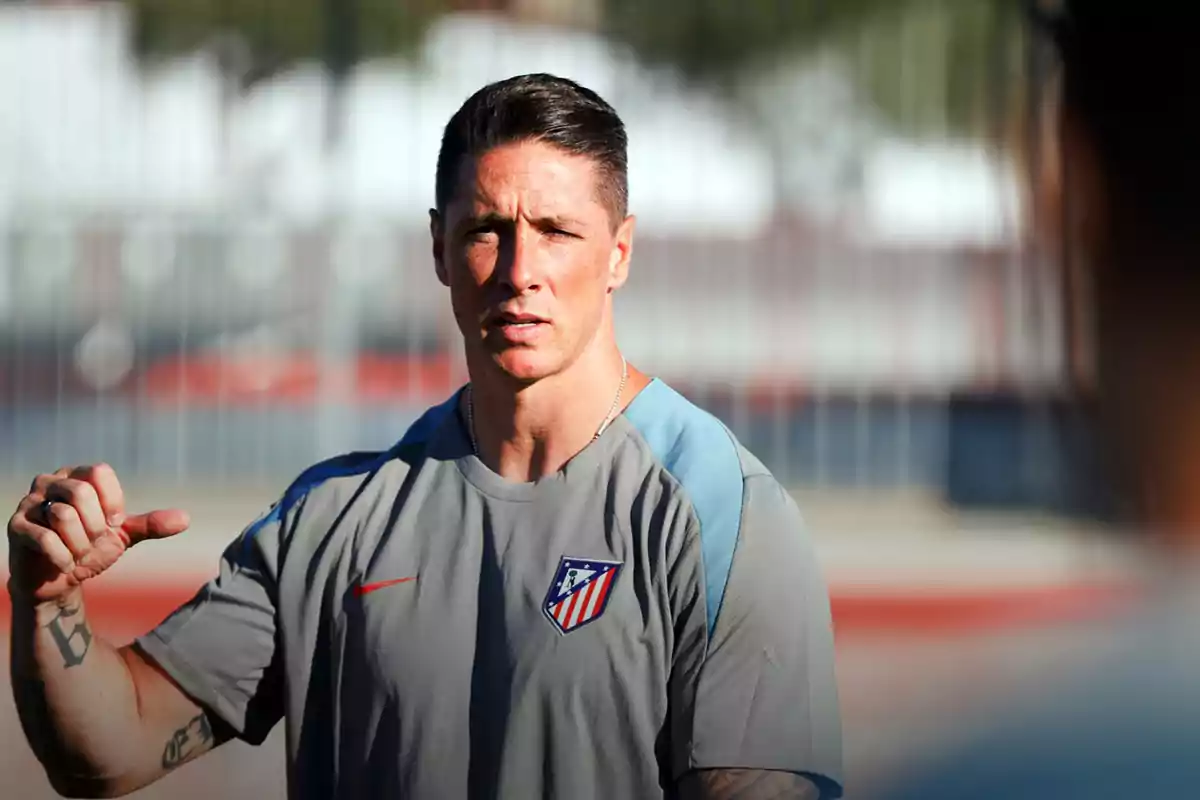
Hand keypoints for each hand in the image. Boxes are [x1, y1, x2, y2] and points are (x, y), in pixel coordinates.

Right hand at [7, 464, 189, 602]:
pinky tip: (67, 566)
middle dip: (96, 527)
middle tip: (95, 543)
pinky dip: (63, 557)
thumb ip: (150, 525)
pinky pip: (44, 538)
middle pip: (81, 493)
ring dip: (80, 545)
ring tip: (80, 555)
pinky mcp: (16, 528)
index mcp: (76, 476)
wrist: (57, 579)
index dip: (113, 502)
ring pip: (63, 515)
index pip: (99, 472)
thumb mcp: (123, 536)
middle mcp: (50, 483)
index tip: (114, 524)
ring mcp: (29, 503)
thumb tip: (186, 519)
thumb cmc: (89, 548)